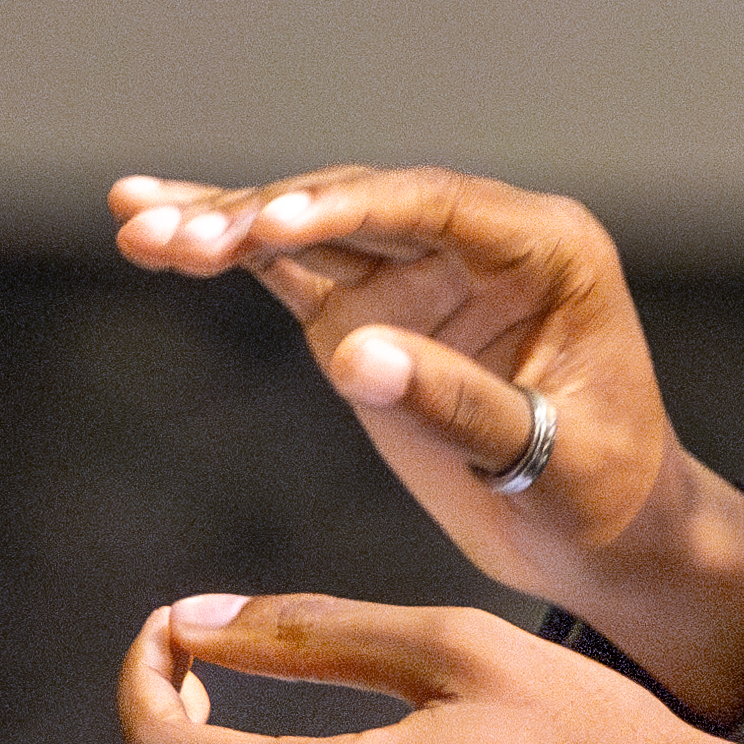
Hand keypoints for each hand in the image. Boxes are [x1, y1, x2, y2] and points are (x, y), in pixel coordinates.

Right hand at [106, 164, 743, 723]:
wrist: (609, 539)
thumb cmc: (605, 496)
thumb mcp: (550, 461)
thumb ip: (460, 405)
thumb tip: (351, 357)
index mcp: (546, 249)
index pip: (433, 205)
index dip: (348, 208)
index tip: (268, 226)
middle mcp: (479, 241)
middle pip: (358, 205)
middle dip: (263, 217)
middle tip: (176, 236)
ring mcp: (419, 271)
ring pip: (311, 230)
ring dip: (223, 224)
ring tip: (134, 221)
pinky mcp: (371, 311)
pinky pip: (291, 270)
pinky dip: (227, 253)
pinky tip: (151, 228)